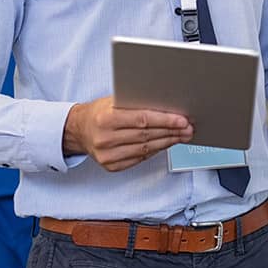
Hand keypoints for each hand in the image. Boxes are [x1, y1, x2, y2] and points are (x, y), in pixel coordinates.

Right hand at [64, 96, 193, 170]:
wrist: (79, 129)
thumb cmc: (99, 112)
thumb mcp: (114, 100)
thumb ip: (136, 102)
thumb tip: (166, 104)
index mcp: (106, 119)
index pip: (142, 120)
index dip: (165, 120)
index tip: (182, 120)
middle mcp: (105, 139)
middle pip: (147, 136)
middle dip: (171, 131)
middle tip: (188, 128)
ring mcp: (108, 155)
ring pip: (146, 149)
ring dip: (167, 142)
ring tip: (181, 135)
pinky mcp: (111, 166)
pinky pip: (140, 158)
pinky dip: (155, 151)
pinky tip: (166, 144)